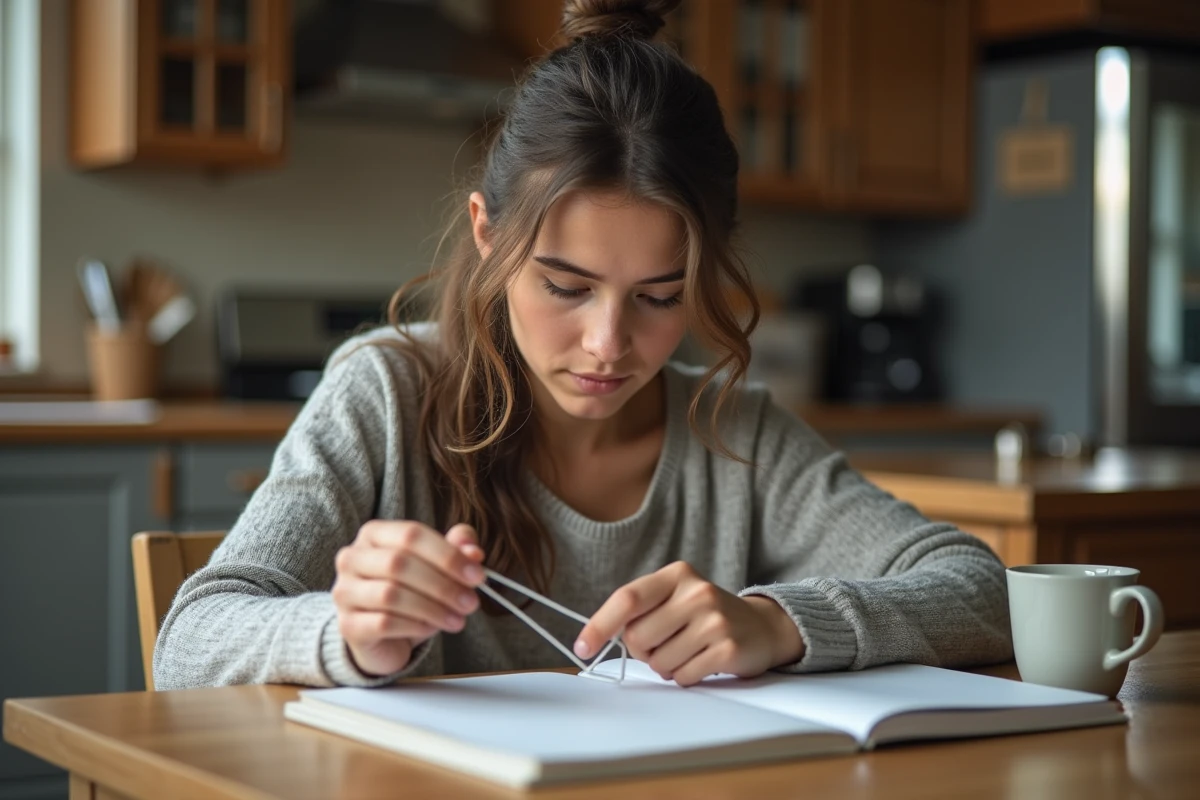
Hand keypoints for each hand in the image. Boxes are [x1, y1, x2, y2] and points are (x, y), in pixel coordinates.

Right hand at [332, 521, 484, 676]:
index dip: (448, 555)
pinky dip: (414, 626)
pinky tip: (431, 629)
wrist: (380, 634)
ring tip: (457, 620)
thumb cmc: (410, 591)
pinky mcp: (347, 625)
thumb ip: (456, 550)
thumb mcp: (436, 567)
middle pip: (399, 563)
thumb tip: (473, 552)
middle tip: (471, 602)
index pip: (411, 534)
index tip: (477, 575)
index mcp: (374, 534)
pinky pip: (383, 623)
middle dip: (442, 585)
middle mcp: (352, 558)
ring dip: (432, 608)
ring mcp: (344, 591)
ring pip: (390, 595)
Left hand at [574, 561, 804, 686]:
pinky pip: (682, 676)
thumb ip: (641, 610)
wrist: (761, 626)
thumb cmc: (704, 615)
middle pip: (637, 637)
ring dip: (666, 666)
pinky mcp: (727, 648)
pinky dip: (685, 676)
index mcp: (677, 575)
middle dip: (643, 650)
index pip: (628, 599)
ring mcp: (714, 620)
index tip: (582, 647)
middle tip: (664, 644)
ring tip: (688, 651)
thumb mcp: (675, 598)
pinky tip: (703, 661)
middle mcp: (697, 592)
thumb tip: (596, 636)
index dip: (600, 625)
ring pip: (659, 662)